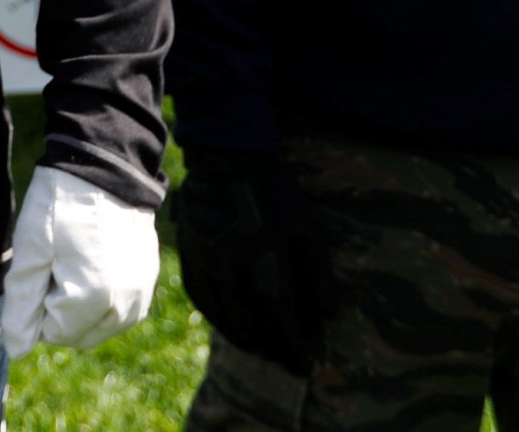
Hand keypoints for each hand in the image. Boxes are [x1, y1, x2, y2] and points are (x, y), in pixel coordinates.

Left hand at [1, 165, 161, 356]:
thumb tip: (16, 349)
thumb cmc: (61, 202)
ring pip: (100, 327)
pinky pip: (120, 310)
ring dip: (80, 307)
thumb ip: (22, 303)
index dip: (36, 302)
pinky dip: (102, 298)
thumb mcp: (30, 248)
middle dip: (58, 309)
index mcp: (93, 298)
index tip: (40, 265)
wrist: (105, 163)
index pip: (52, 332)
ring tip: (73, 259)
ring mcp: (141, 293)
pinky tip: (92, 261)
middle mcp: (124, 305)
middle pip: (77, 335)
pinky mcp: (148, 279)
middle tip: (54, 262)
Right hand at [172, 148, 332, 371]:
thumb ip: (318, 271)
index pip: (279, 311)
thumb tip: (329, 315)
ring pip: (221, 312)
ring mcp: (204, 255)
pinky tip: (229, 325)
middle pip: (248, 319)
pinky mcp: (188, 250)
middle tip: (287, 363)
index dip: (294, 342)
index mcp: (263, 250)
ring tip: (262, 351)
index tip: (307, 363)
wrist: (225, 155)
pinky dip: (216, 317)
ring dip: (242, 337)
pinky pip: (199, 295)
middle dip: (271, 348)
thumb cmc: (273, 189)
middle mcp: (230, 258)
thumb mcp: (305, 224)